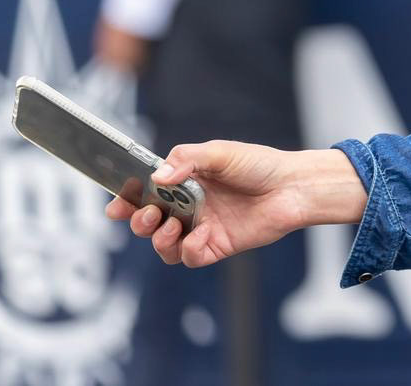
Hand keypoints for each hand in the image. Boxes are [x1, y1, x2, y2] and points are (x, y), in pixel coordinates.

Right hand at [104, 142, 364, 267]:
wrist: (295, 186)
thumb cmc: (259, 165)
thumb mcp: (221, 153)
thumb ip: (187, 160)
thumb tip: (156, 177)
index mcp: (184, 182)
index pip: (145, 193)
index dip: (125, 201)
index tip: (115, 205)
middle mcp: (188, 206)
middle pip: (148, 222)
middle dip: (138, 221)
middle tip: (146, 213)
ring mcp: (201, 227)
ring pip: (164, 245)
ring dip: (158, 239)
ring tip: (169, 227)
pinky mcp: (217, 245)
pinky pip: (191, 257)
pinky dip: (188, 251)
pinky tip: (199, 238)